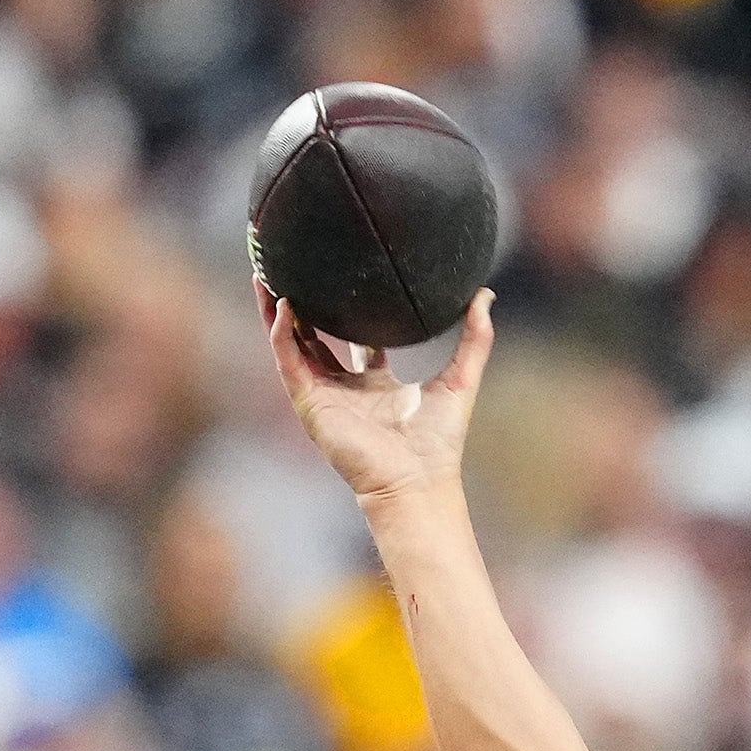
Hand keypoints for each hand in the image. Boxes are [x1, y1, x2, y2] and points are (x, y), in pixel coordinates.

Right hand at [263, 284, 491, 511]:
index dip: (346, 312)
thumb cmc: (439, 444)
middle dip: (301, 306)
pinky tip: (280, 307)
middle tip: (293, 269)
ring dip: (275, 313)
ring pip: (291, 346)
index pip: (355, 341)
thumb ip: (475, 339)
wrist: (417, 481)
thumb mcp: (460, 380)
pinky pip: (288, 363)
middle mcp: (346, 389)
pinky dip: (281, 335)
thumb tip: (485, 296)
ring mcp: (325, 397)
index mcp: (377, 384)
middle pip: (315, 338)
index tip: (343, 279)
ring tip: (265, 276)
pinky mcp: (311, 406)